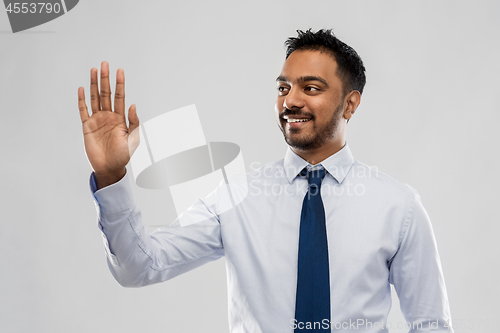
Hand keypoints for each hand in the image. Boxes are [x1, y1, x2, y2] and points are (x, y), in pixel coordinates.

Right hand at [78, 61, 139, 188]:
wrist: (110, 168)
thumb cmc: (123, 155)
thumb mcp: (133, 139)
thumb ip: (134, 122)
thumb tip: (134, 105)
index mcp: (120, 118)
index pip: (119, 96)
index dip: (120, 84)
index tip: (120, 70)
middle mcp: (108, 116)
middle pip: (106, 93)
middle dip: (106, 79)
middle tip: (105, 64)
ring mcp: (97, 120)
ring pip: (95, 98)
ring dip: (94, 84)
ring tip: (94, 70)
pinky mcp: (87, 126)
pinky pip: (83, 110)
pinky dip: (82, 100)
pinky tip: (82, 89)